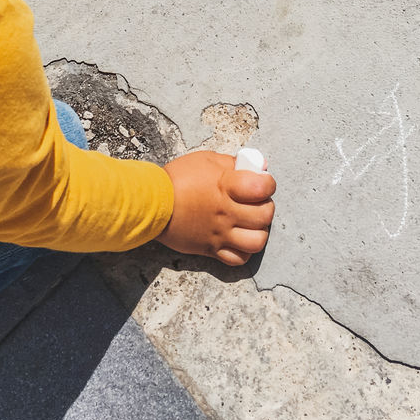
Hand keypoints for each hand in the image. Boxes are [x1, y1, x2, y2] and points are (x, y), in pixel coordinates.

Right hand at [157, 151, 275, 265]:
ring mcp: (220, 233)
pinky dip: (243, 251)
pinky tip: (238, 239)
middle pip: (265, 215)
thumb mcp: (206, 160)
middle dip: (266, 206)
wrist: (151, 203)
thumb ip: (231, 164)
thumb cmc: (177, 178)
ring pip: (257, 241)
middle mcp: (227, 212)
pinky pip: (238, 259)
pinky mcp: (211, 249)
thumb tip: (253, 168)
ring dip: (259, 231)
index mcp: (227, 186)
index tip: (263, 182)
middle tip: (257, 202)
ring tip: (251, 223)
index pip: (263, 187)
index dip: (268, 183)